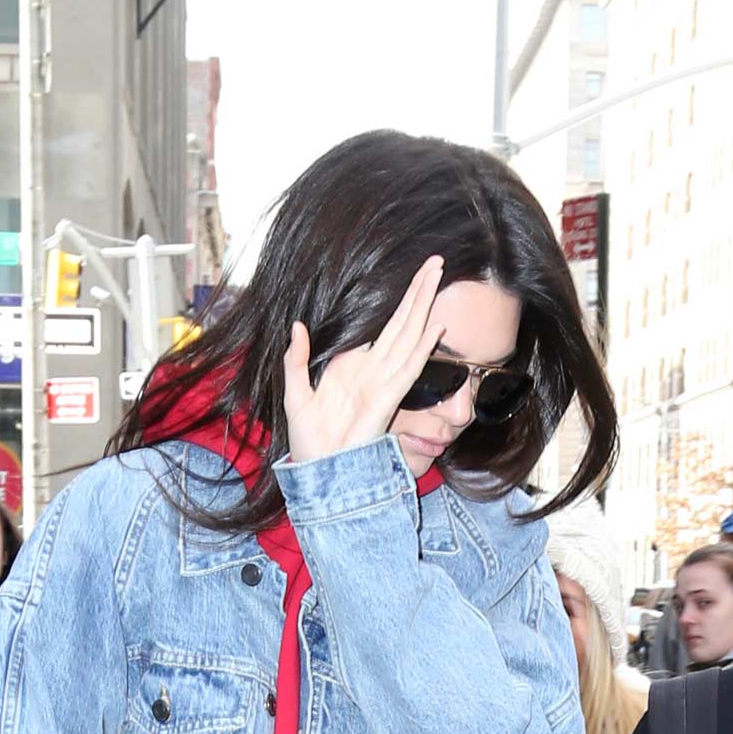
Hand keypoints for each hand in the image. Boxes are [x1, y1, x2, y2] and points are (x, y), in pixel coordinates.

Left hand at [282, 256, 444, 465]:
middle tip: (436, 261)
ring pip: (410, 336)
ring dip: (424, 306)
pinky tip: (435, 326)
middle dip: (419, 291)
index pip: (384, 327)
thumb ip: (297, 360)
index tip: (415, 276)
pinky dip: (422, 348)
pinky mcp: (387, 401)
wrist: (318, 472)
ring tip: (437, 276)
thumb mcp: (295, 393)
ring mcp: (384, 384)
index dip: (400, 301)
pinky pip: (409, 369)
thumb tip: (298, 326)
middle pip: (403, 323)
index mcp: (356, 367)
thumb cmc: (309, 440)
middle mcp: (375, 371)